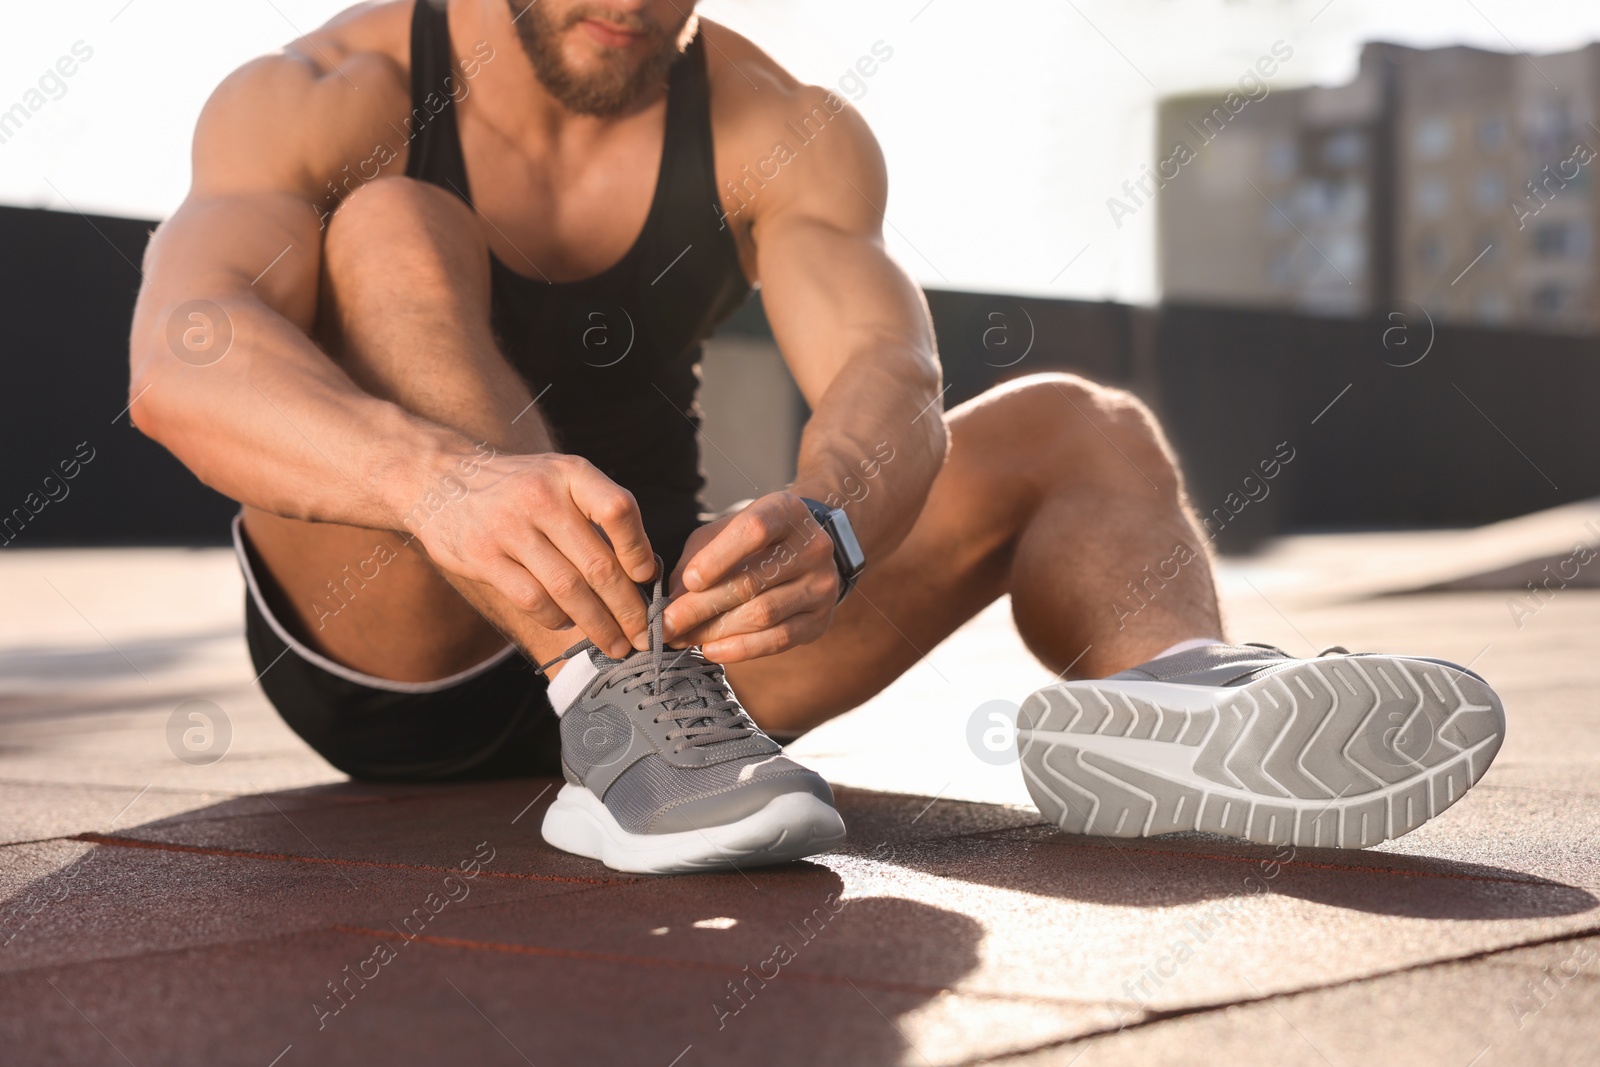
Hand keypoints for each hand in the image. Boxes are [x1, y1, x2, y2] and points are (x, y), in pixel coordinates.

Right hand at [411, 450, 655, 658]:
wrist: (440, 477)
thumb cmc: (519, 486)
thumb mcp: (560, 477)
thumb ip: (597, 512)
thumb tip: (643, 573)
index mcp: (570, 473)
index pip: (618, 510)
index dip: (638, 550)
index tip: (647, 578)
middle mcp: (541, 496)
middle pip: (597, 564)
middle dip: (627, 608)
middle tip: (642, 635)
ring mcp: (509, 527)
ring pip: (568, 590)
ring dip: (597, 625)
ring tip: (615, 644)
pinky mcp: (483, 557)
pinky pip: (532, 600)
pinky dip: (557, 619)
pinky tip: (568, 624)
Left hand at [663, 492, 839, 662]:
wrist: (806, 549)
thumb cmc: (754, 539)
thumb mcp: (724, 531)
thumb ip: (697, 558)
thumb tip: (673, 600)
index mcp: (786, 512)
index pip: (753, 532)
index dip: (718, 558)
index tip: (688, 582)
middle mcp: (811, 547)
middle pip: (752, 581)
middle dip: (700, 607)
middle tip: (665, 625)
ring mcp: (821, 585)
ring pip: (762, 614)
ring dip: (715, 631)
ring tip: (683, 637)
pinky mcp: (821, 619)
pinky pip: (778, 640)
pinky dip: (741, 649)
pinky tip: (712, 649)